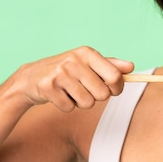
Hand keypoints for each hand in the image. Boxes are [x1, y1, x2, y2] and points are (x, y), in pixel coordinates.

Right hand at [12, 46, 133, 111]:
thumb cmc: (66, 71)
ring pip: (87, 103)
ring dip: (80, 103)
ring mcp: (59, 73)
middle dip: (96, 97)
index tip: (112, 90)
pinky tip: (59, 96)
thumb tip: (131, 67)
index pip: (115, 76)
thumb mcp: (88, 64)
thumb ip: (110, 65)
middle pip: (102, 94)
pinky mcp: (48, 87)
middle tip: (85, 90)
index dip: (117, 88)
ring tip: (70, 92)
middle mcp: (73, 60)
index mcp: (87, 53)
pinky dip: (66, 106)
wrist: (31, 77)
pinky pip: (69, 108)